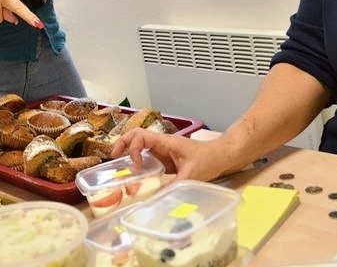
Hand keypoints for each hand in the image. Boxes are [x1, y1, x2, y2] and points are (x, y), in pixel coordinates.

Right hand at [112, 127, 230, 182]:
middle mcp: (161, 144)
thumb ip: (173, 186)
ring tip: (120, 167)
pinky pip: (149, 159)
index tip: (136, 165)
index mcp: (165, 142)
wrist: (223, 156)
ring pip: (140, 147)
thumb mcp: (191, 175)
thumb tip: (156, 199)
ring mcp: (164, 152)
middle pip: (135, 136)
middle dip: (122, 144)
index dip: (133, 148)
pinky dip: (140, 164)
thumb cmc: (209, 159)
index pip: (140, 136)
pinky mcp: (167, 160)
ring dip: (129, 153)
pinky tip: (138, 176)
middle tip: (112, 157)